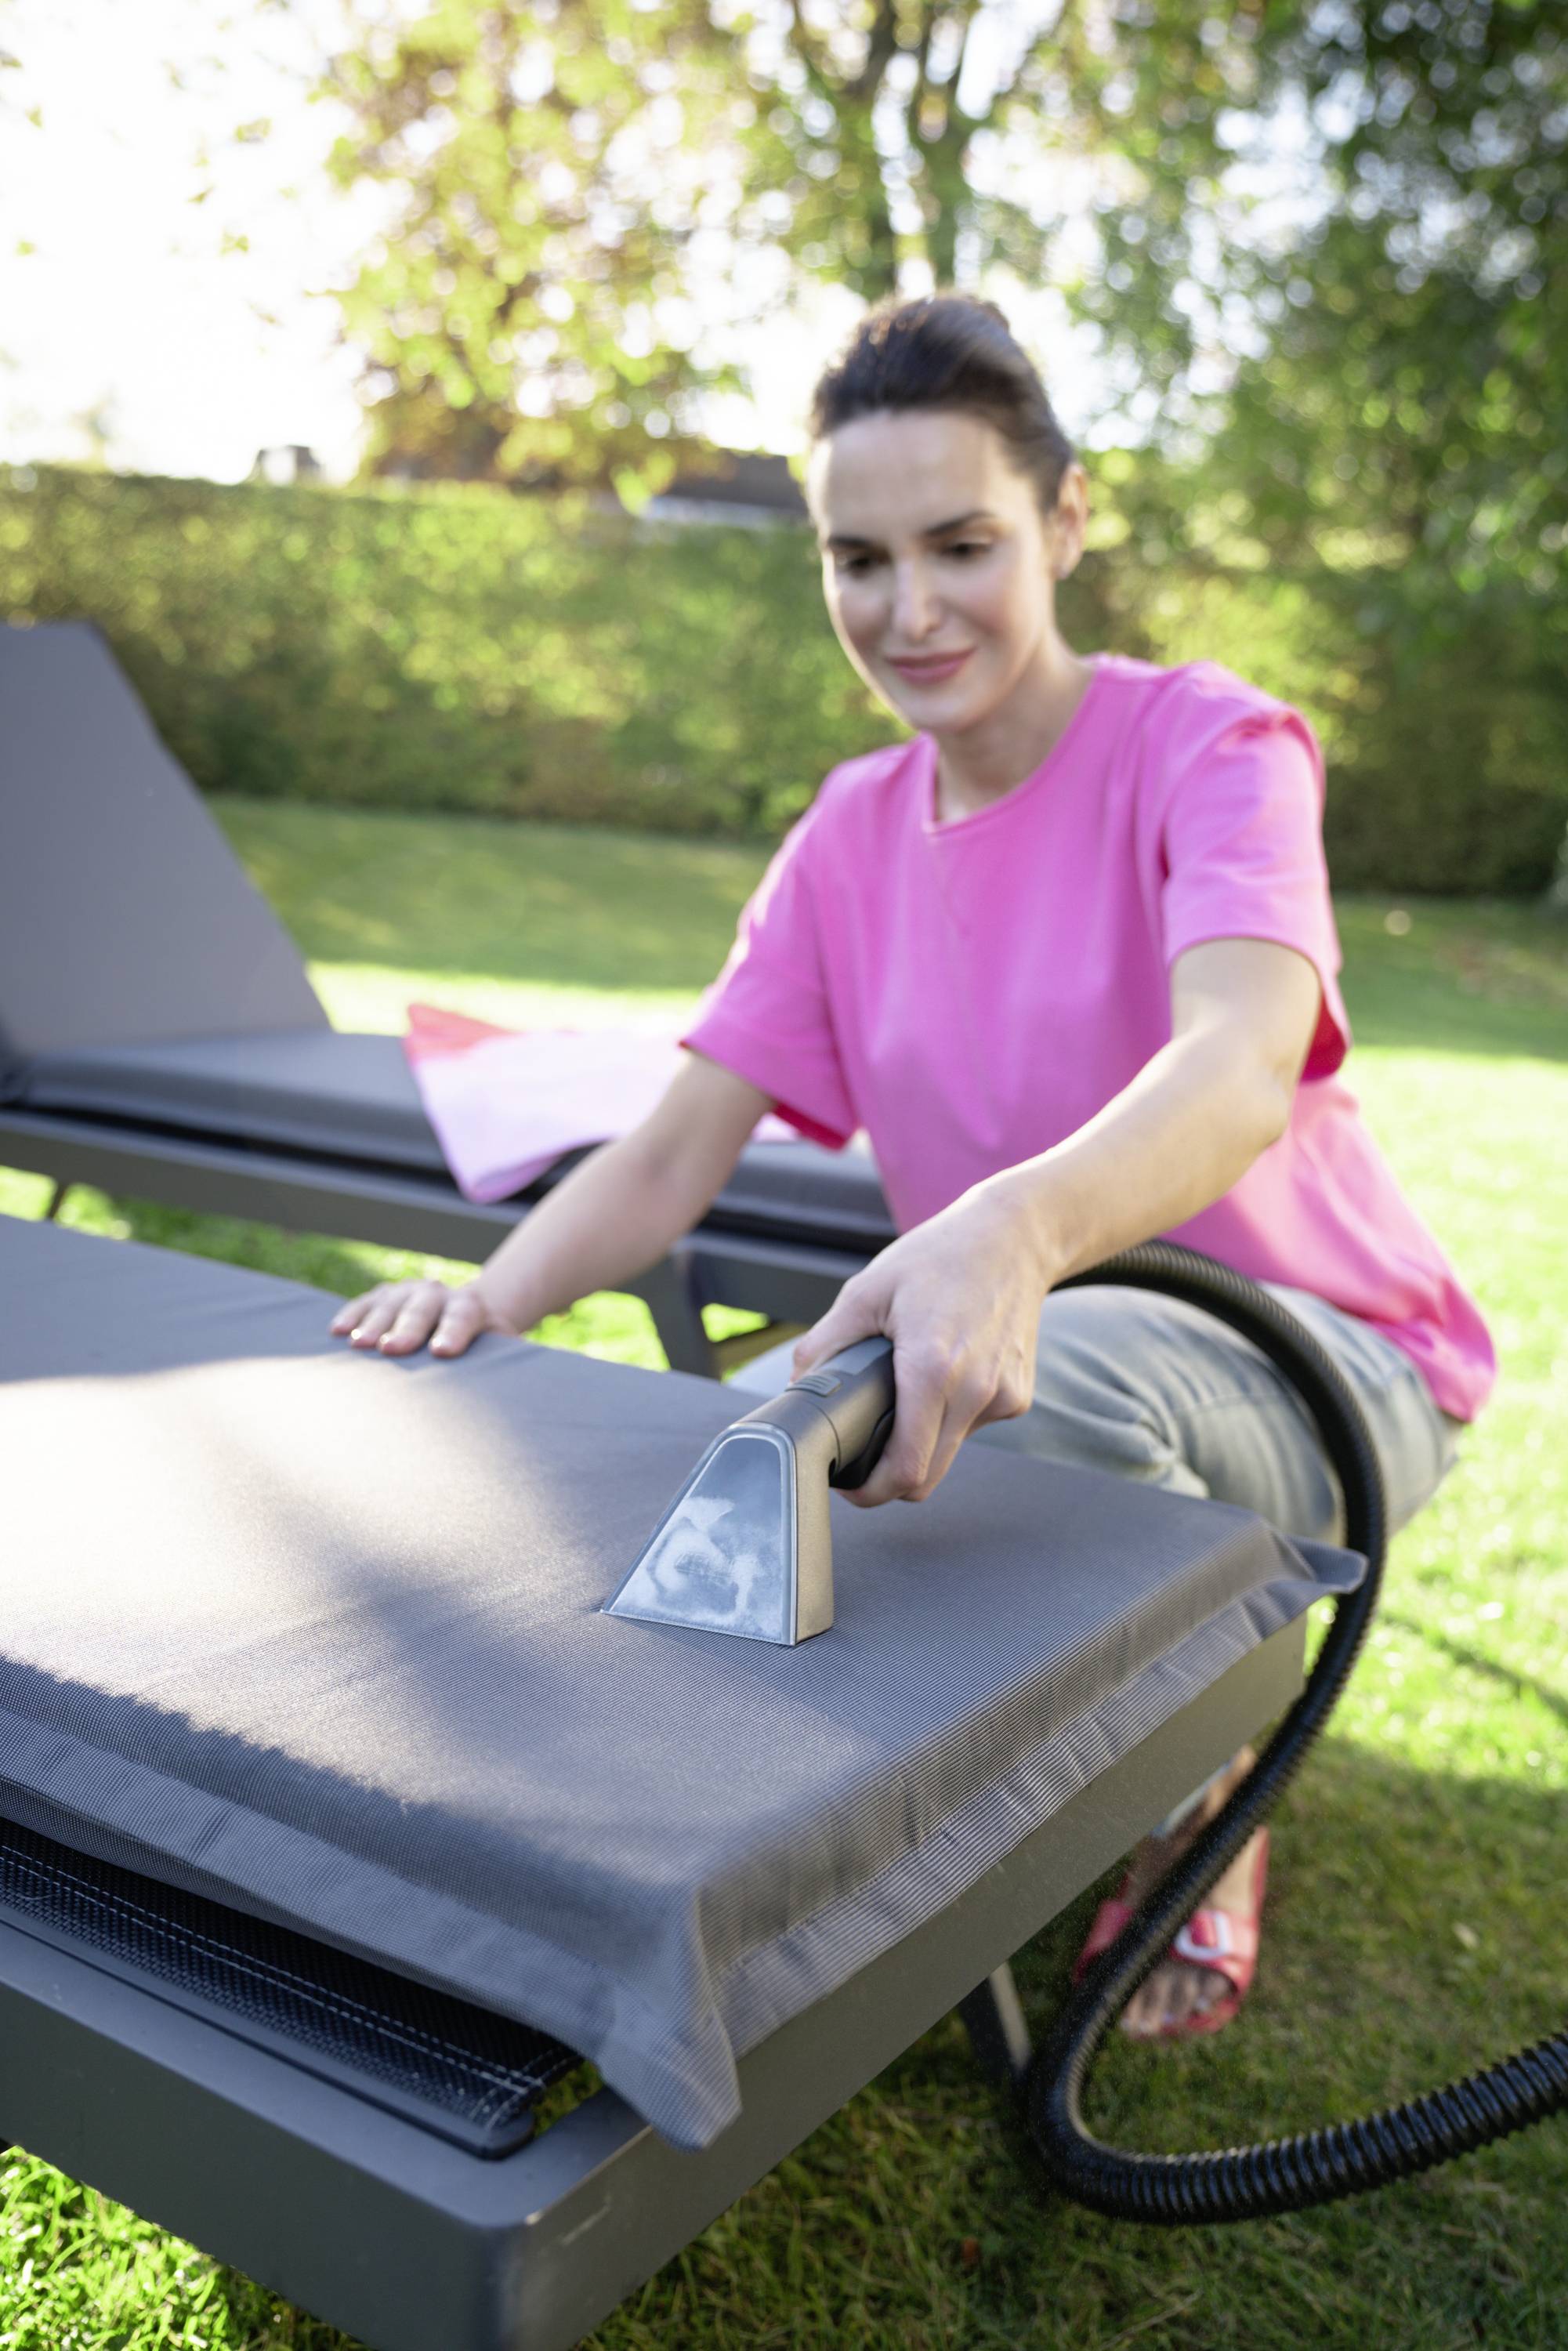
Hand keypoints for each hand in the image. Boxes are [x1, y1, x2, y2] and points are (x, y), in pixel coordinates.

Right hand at [328, 1278, 515, 1358]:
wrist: (466, 1313)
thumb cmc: (481, 1345)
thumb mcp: (497, 1349)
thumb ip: (504, 1362)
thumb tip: (519, 1388)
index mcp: (470, 1306)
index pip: (463, 1317)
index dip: (453, 1333)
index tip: (443, 1353)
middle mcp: (437, 1293)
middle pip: (421, 1309)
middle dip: (407, 1329)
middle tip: (392, 1350)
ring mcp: (406, 1292)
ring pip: (389, 1304)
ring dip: (372, 1324)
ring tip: (358, 1345)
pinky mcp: (382, 1296)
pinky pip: (364, 1303)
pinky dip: (351, 1315)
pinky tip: (337, 1332)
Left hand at [791, 1184, 1046, 1507]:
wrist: (1015, 1237)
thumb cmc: (942, 1255)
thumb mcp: (868, 1290)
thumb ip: (826, 1343)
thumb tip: (798, 1385)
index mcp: (933, 1369)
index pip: (906, 1469)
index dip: (872, 1490)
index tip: (851, 1485)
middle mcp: (975, 1391)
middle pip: (927, 1478)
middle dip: (890, 1477)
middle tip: (864, 1457)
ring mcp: (1003, 1396)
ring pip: (950, 1452)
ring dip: (922, 1441)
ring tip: (906, 1393)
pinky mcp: (1018, 1396)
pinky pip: (972, 1426)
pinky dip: (950, 1416)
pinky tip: (944, 1375)